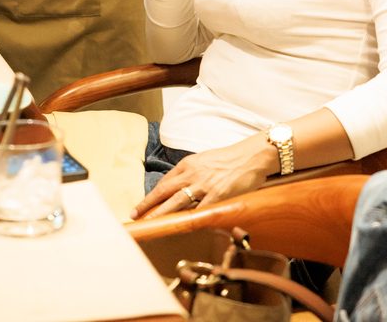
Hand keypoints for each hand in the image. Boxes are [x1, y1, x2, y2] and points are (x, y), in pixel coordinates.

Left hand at [131, 134, 273, 220]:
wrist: (251, 156)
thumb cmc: (229, 159)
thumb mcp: (205, 161)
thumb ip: (192, 174)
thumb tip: (181, 189)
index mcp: (188, 164)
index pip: (164, 182)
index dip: (152, 196)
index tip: (141, 206)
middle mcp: (192, 173)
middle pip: (164, 191)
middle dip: (149, 205)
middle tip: (135, 215)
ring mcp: (204, 185)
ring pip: (177, 202)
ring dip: (162, 214)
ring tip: (151, 225)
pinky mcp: (217, 196)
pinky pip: (200, 211)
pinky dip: (190, 220)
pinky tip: (181, 230)